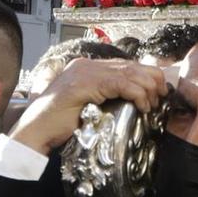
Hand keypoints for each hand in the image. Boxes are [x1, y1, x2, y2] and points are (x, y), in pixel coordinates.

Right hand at [12, 60, 171, 156]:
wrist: (35, 131)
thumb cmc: (59, 123)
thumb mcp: (88, 105)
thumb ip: (105, 96)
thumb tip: (133, 98)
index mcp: (87, 67)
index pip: (125, 64)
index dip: (146, 75)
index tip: (159, 89)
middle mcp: (87, 65)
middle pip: (131, 65)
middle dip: (152, 79)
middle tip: (161, 96)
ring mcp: (86, 72)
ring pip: (129, 73)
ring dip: (147, 89)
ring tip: (152, 104)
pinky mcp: (86, 83)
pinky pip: (121, 84)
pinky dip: (137, 94)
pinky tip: (142, 106)